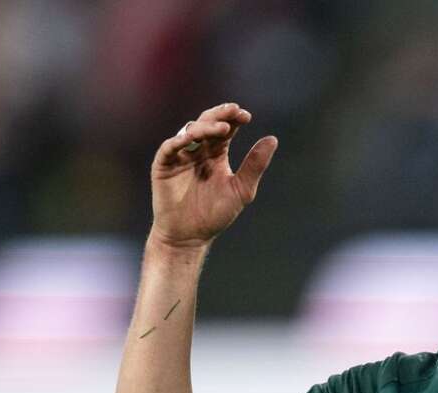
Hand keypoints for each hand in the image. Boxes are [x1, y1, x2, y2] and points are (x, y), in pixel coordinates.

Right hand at [148, 103, 277, 250]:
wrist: (190, 236)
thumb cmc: (215, 214)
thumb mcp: (241, 190)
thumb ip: (254, 165)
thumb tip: (273, 139)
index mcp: (216, 153)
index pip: (226, 129)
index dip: (234, 119)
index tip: (246, 116)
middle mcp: (198, 150)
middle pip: (207, 124)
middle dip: (220, 116)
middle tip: (234, 111)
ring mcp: (180, 156)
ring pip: (190, 131)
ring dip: (205, 127)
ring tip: (221, 129)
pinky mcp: (164, 165)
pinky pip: (169, 147)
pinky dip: (179, 140)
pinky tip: (191, 138)